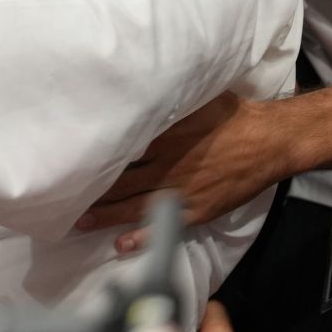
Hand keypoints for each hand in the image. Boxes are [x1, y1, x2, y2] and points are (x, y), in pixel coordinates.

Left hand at [77, 93, 284, 239]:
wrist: (268, 140)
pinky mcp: (197, 210)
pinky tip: (122, 244)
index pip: (119, 149)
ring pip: (135, 205)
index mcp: (162, 136)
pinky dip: (142, 236)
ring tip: (79, 222)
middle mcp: (166, 164)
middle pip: (120, 180)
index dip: (95, 156)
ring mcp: (180, 190)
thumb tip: (136, 87)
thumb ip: (166, 102)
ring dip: (106, 214)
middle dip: (92, 190)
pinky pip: (164, 225)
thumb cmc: (231, 115)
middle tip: (62, 198)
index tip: (70, 162)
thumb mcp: (194, 100)